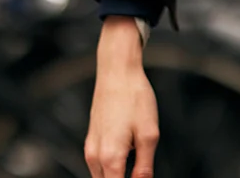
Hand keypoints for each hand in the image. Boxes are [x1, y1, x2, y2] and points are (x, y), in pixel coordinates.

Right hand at [85, 18, 158, 177]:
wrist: (117, 72)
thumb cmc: (134, 98)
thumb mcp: (149, 133)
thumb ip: (144, 166)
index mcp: (110, 157)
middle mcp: (95, 156)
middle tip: (141, 172)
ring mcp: (90, 148)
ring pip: (101, 177)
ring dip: (115, 176)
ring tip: (135, 167)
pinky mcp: (90, 140)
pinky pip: (98, 166)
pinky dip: (111, 169)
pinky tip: (126, 159)